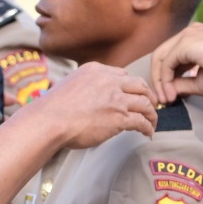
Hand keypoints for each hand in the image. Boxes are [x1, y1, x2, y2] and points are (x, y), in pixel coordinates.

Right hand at [28, 62, 156, 149]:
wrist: (50, 120)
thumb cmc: (52, 109)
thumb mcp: (68, 85)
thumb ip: (81, 87)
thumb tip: (82, 98)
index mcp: (96, 70)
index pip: (121, 74)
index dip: (130, 85)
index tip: (132, 94)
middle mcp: (109, 81)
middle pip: (139, 85)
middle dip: (148, 95)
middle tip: (151, 105)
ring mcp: (117, 99)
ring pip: (145, 103)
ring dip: (151, 114)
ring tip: (152, 122)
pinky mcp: (120, 117)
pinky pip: (142, 121)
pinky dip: (148, 127)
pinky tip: (148, 133)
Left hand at [148, 23, 202, 105]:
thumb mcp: (200, 82)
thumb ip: (181, 84)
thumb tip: (166, 91)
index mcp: (195, 38)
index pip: (170, 56)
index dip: (165, 77)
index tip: (167, 96)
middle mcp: (189, 33)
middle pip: (161, 55)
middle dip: (158, 79)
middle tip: (162, 99)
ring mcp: (187, 35)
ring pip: (160, 58)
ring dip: (160, 81)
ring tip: (166, 99)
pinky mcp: (185, 42)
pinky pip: (166, 63)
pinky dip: (164, 80)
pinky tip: (170, 94)